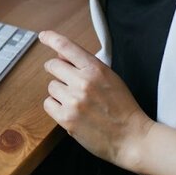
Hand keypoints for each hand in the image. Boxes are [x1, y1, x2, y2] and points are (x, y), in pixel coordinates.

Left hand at [39, 30, 152, 170]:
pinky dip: (56, 107)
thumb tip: (60, 55)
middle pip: (52, 65)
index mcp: (96, 69)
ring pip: (51, 86)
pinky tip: (70, 112)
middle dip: (56, 71)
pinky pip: (48, 104)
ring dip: (59, 92)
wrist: (132, 138)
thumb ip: (86, 66)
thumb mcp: (110, 78)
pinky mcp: (66, 119)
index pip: (67, 46)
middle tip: (66, 80)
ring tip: (76, 102)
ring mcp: (73, 101)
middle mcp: (83, 82)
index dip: (52, 38)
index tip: (43, 36)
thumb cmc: (123, 108)